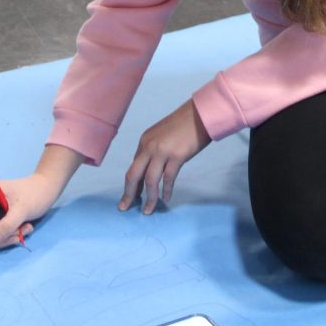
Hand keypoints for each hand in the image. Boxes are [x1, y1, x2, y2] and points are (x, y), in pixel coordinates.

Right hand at [0, 173, 62, 247]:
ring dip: (9, 237)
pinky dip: (10, 235)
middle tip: (23, 231)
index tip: (18, 232)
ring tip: (26, 228)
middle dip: (4, 235)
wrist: (44, 189)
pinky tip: (23, 228)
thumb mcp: (22, 210)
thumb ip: (7, 225)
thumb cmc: (35, 194)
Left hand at [120, 99, 210, 214]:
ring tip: (148, 210)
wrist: (200, 114)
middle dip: (129, 193)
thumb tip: (150, 171)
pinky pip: (168, 178)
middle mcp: (149, 146)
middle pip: (134, 175)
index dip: (131, 184)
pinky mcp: (177, 156)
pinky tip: (166, 199)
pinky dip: (166, 191)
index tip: (130, 196)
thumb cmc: (184, 125)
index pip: (134, 166)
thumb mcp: (162, 136)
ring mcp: (162, 151)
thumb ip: (154, 151)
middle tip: (125, 207)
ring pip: (150, 180)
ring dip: (149, 198)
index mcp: (144, 141)